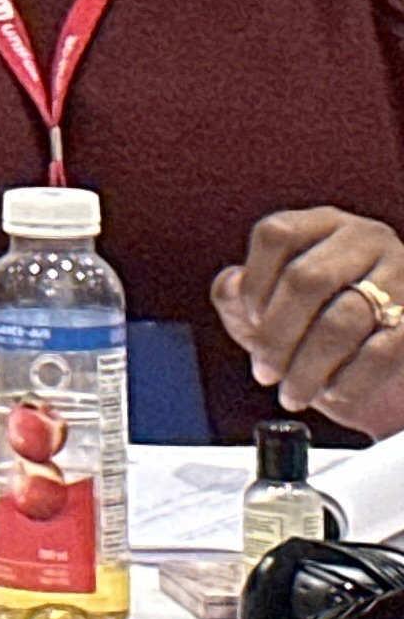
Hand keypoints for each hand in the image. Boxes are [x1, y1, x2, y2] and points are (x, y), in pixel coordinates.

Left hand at [215, 207, 403, 433]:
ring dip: (309, 366)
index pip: (277, 234)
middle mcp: (365, 238)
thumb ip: (235, 293)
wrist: (384, 368)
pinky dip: (350, 380)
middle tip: (264, 372)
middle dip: (277, 335)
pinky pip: (382, 352)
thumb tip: (231, 285)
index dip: (256, 282)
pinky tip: (332, 395)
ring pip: (344, 319)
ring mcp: (401, 275)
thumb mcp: (270, 306)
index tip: (250, 320)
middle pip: (307, 279)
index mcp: (322, 223)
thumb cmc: (317, 326)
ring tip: (291, 393)